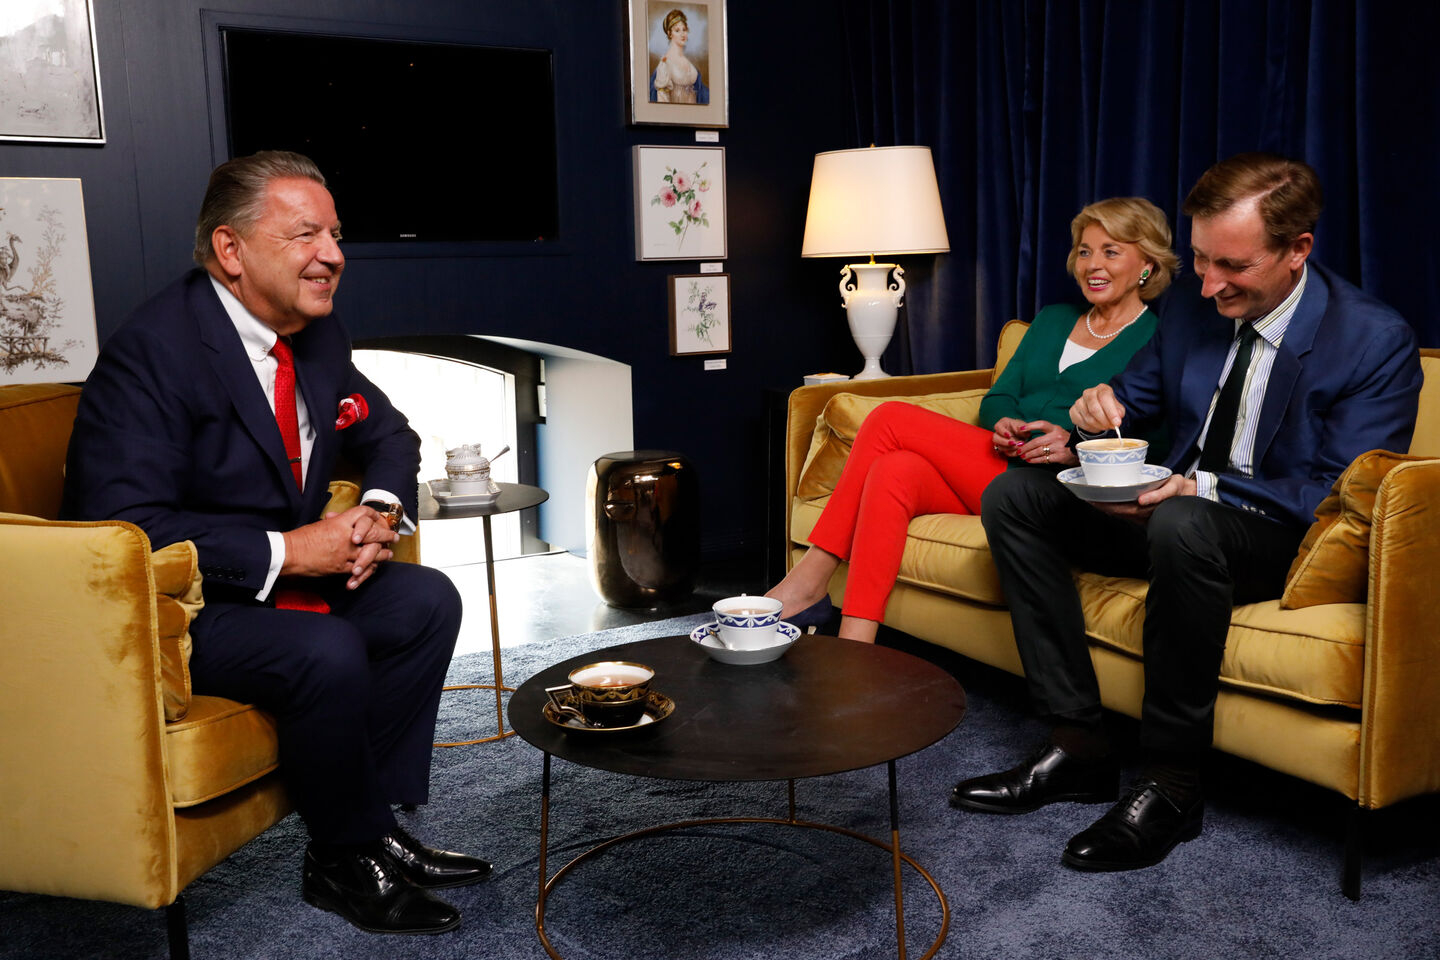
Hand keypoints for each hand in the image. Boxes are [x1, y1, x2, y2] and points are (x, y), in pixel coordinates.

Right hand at [282, 505, 398, 588]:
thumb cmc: (302, 537)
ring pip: (370, 554)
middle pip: (373, 535)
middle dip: (386, 536)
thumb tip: (339, 519)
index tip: (380, 520)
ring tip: (388, 554)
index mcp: (341, 523)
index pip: (364, 514)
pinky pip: (359, 569)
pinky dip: (368, 568)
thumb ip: (335, 523)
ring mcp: (345, 553)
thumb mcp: (320, 525)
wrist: (290, 553)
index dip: (375, 516)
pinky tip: (373, 567)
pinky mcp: (340, 568)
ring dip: (381, 554)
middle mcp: (346, 537)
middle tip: (394, 537)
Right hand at [991, 417, 1029, 456]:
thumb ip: (1024, 427)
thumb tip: (1022, 428)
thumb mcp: (1025, 425)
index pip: (998, 427)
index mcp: (1002, 424)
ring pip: (1000, 447)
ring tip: (1020, 445)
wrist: (1025, 435)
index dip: (1002, 432)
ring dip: (1010, 448)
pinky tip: (1019, 450)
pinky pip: (1006, 453)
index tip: (1009, 435)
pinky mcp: (1004, 449)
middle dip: (1004, 442)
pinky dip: (1013, 453)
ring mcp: (1000, 442)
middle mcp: (999, 433)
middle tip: (1013, 443)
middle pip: (995, 438)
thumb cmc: (1023, 428)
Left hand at [1015, 420, 1076, 465]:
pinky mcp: (1059, 456)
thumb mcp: (1058, 433)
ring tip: (1023, 456)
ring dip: (1028, 454)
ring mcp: (1058, 447)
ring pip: (1038, 451)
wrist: (1080, 451)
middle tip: (1019, 450)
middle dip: (1026, 446)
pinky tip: (1030, 460)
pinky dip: (1035, 460)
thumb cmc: (1066, 442)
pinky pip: (1043, 458)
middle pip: (1036, 441)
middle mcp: (1056, 437)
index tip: (1021, 429)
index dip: (1030, 426)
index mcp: (1055, 429)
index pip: (1041, 424)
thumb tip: (1029, 435)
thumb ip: (1047, 433)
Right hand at [1070, 384, 1125, 433]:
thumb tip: (1117, 417)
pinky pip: (1081, 422)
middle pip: (1094, 408)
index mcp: (1102, 389)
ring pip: (1088, 417)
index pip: (1105, 398)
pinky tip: (1095, 425)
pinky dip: (1090, 427)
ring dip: (1098, 425)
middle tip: (1110, 427)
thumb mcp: (1118, 408)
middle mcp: (1089, 393)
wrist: (1097, 410)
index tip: (1117, 423)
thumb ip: (1119, 412)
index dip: (1111, 412)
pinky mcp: (1073, 410)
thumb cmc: (1108, 408)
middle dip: (1104, 420)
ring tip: (1104, 426)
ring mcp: (1079, 401)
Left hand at [1090, 473, 1195, 521]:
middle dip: (1102, 505)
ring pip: (1120, 512)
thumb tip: (1141, 501)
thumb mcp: (1173, 487)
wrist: (1191, 495)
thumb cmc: (1180, 490)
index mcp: (1147, 507)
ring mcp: (1143, 514)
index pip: (1122, 508)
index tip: (1093, 499)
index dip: (1107, 504)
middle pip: (1118, 511)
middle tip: (1087, 497)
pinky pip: (1125, 512)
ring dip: (1106, 507)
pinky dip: (1114, 508)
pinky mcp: (1143, 512)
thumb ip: (1158, 495)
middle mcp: (1143, 513)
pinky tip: (1104, 504)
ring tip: (1091, 500)